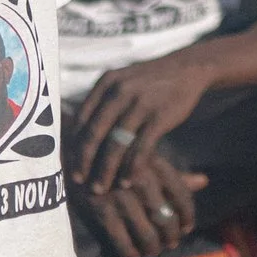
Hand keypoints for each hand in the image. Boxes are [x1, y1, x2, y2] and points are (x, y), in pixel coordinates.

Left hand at [71, 55, 212, 192]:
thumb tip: (79, 131)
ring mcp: (140, 104)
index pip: (81, 118)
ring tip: (102, 188)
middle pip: (94, 133)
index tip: (69, 163)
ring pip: (116, 144)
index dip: (73, 144)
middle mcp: (120, 91)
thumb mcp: (123, 81)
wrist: (187, 68)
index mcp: (106, 82)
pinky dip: (132, 168)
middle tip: (79, 181)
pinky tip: (127, 181)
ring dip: (106, 170)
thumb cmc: (150, 81)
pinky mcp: (159, 116)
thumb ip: (103, 101)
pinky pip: (141, 148)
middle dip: (84, 161)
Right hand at [77, 155, 209, 256]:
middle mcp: (141, 182)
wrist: (76, 152)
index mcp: (155, 166)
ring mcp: (120, 198)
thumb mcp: (146, 160)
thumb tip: (204, 181)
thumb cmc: (117, 158)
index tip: (187, 227)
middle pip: (167, 220)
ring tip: (152, 250)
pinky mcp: (101, 211)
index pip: (182, 197)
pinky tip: (131, 254)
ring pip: (147, 235)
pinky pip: (121, 242)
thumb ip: (175, 175)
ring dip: (152, 248)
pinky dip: (129, 252)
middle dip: (171, 237)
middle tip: (170, 243)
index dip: (188, 216)